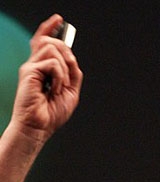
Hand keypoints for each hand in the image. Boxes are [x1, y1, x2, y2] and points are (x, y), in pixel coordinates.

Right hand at [10, 14, 82, 139]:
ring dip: (64, 69)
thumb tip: (73, 60)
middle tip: (70, 73)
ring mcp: (31, 67)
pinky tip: (55, 89)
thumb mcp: (71, 93)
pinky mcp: (29, 71)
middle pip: (52, 41)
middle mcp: (36, 65)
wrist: (40, 127)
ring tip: (60, 87)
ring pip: (53, 49)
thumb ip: (73, 75)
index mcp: (44, 69)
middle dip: (67, 53)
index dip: (50, 28)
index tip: (59, 19)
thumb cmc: (52, 114)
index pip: (44, 42)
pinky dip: (60, 77)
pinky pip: (53, 63)